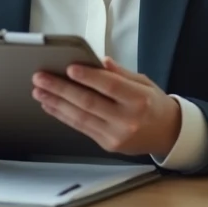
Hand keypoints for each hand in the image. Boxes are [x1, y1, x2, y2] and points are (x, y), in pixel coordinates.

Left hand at [32, 58, 181, 158]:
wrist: (168, 133)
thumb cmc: (153, 104)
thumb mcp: (143, 82)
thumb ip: (120, 73)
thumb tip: (99, 61)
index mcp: (139, 100)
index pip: (110, 86)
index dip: (88, 77)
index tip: (69, 67)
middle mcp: (127, 120)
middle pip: (89, 102)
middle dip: (61, 89)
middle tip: (41, 78)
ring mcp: (116, 135)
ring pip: (80, 117)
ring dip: (56, 103)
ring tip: (39, 91)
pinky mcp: (107, 145)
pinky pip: (81, 128)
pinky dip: (63, 116)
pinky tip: (51, 106)